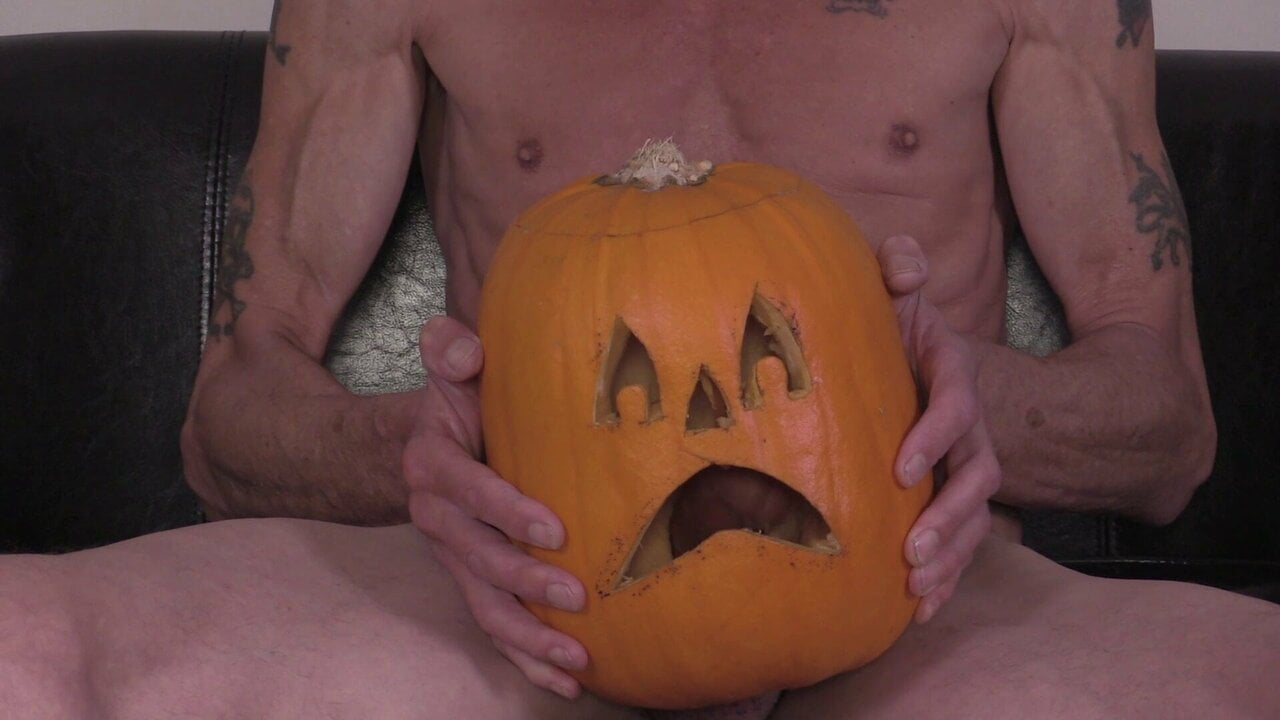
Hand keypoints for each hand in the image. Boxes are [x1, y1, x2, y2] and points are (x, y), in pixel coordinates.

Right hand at [402, 316, 588, 698]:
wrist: (433, 441)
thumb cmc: (461, 400)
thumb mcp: (453, 366)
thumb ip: (451, 349)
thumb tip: (467, 349)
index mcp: (434, 466)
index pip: (470, 492)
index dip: (508, 512)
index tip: (557, 530)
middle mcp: (437, 518)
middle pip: (478, 561)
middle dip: (527, 583)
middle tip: (578, 598)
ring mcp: (453, 558)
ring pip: (486, 607)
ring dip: (530, 638)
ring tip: (578, 660)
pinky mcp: (471, 582)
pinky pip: (495, 628)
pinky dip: (526, 660)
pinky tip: (566, 682)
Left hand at [877, 236, 1000, 622]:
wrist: (911, 354)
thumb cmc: (894, 325)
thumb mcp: (895, 291)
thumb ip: (897, 268)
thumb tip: (902, 265)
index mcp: (952, 375)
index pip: (954, 405)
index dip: (934, 436)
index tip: (901, 469)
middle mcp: (969, 427)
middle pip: (976, 477)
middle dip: (948, 517)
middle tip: (910, 549)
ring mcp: (964, 466)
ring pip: (974, 519)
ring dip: (949, 556)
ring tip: (916, 588)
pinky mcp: (950, 496)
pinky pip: (960, 542)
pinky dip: (945, 577)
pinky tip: (920, 610)